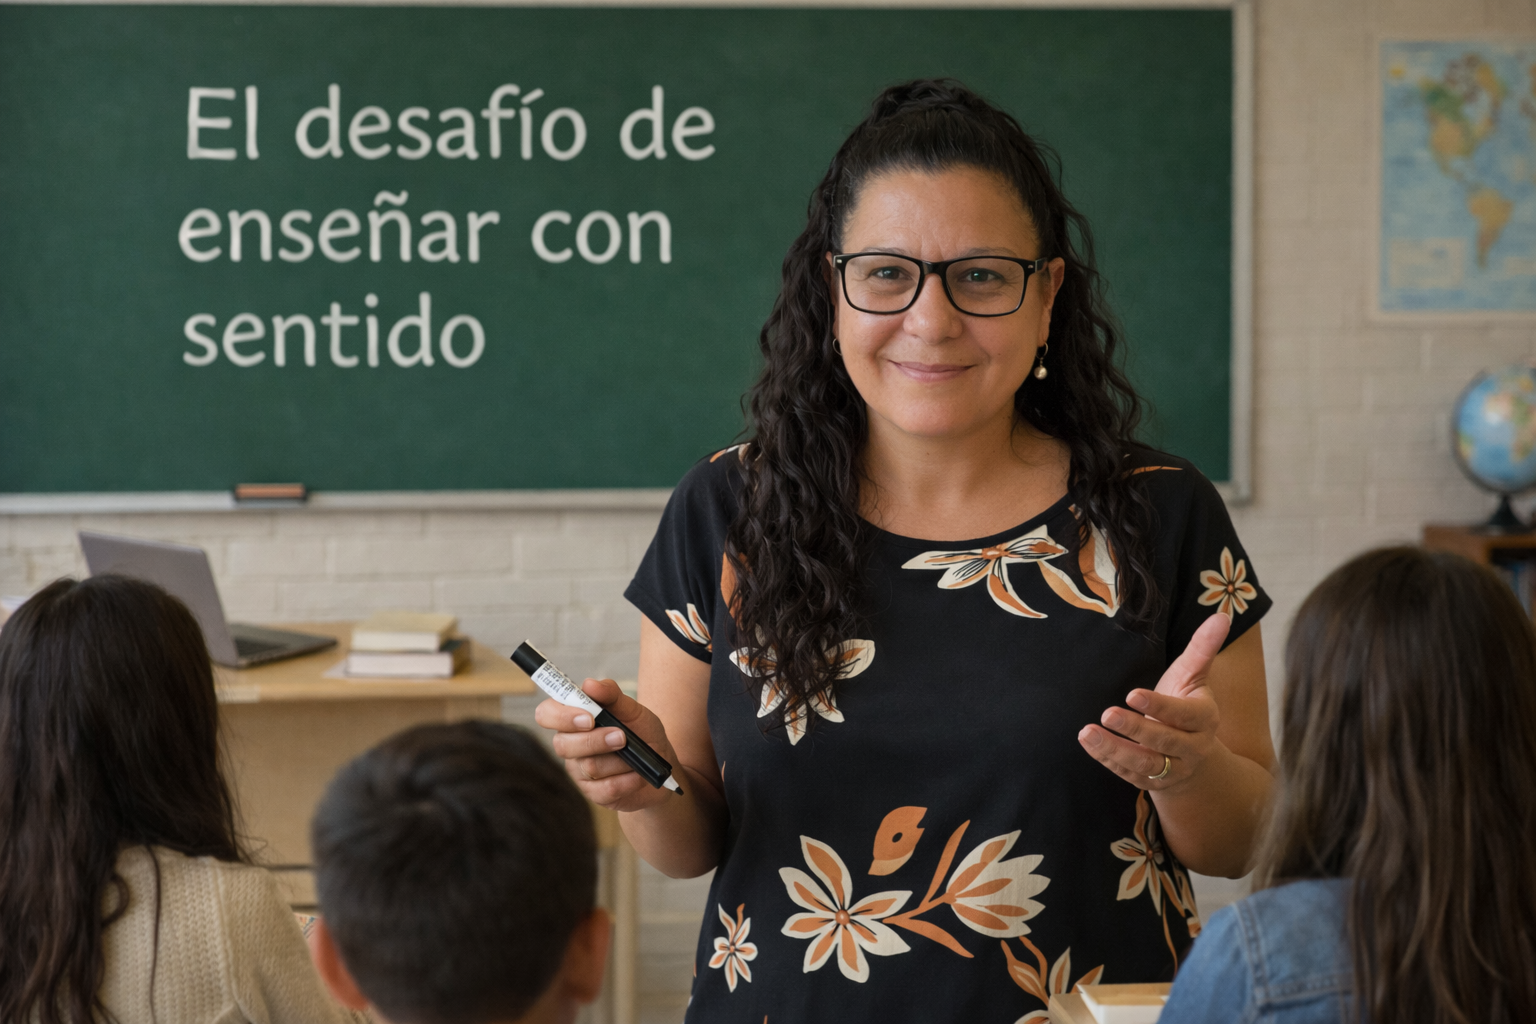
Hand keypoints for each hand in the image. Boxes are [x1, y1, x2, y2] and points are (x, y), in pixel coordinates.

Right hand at [534, 677, 681, 811]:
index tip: (589, 717)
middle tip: (622, 736)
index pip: (546, 714)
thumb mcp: (633, 709)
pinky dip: (628, 780)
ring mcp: (580, 771)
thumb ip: (611, 694)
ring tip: (636, 755)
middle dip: (595, 741)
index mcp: (573, 720)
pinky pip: (605, 789)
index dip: (561, 716)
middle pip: (563, 745)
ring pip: (588, 767)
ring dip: (619, 760)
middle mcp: (570, 745)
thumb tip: (589, 684)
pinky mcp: (595, 794)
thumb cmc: (642, 733)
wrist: (662, 764)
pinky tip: (638, 774)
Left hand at [1078, 613, 1230, 790]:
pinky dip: (1108, 761)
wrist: (1194, 754)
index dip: (1159, 706)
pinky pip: (1129, 776)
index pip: (1183, 714)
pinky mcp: (1153, 783)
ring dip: (1114, 750)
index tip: (1131, 694)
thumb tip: (1222, 614)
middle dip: (1135, 729)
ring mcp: (1173, 769)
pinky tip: (1090, 743)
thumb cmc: (1187, 704)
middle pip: (1164, 741)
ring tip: (1087, 732)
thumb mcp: (1193, 676)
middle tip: (1106, 714)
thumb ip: (1203, 648)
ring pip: (1145, 764)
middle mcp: (1192, 748)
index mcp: (1204, 719)